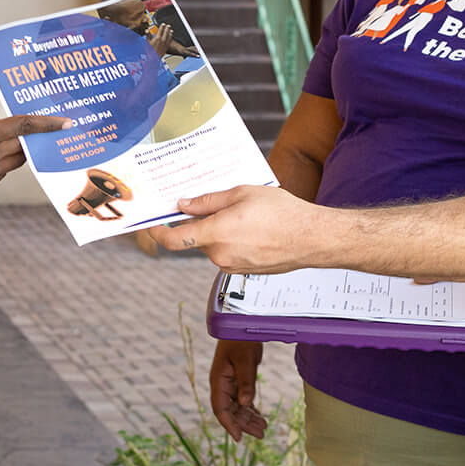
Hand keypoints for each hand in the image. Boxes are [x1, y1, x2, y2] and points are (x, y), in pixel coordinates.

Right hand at [0, 90, 71, 201]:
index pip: (20, 128)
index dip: (45, 124)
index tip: (65, 122)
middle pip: (22, 146)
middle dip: (36, 136)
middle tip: (46, 126)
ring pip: (15, 162)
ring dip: (21, 149)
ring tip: (24, 138)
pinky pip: (1, 172)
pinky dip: (5, 161)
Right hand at [145, 23, 179, 56]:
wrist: (154, 57)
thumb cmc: (150, 50)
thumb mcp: (147, 41)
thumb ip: (148, 35)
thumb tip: (147, 30)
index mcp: (158, 38)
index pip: (161, 30)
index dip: (162, 26)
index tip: (163, 24)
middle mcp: (162, 40)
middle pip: (166, 32)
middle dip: (167, 28)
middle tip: (168, 25)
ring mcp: (165, 43)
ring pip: (169, 36)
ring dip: (170, 32)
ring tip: (171, 30)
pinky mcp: (167, 46)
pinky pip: (170, 40)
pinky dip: (171, 37)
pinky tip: (171, 36)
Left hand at [147, 184, 330, 272]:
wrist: (312, 239)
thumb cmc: (283, 213)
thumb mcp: (242, 194)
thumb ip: (209, 201)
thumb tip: (184, 205)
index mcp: (216, 233)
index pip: (175, 239)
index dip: (158, 232)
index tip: (152, 224)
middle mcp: (220, 255)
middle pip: (197, 239)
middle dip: (202, 222)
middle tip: (219, 204)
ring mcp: (232, 267)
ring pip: (214, 246)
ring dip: (221, 231)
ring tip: (246, 216)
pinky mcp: (244, 271)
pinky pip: (229, 254)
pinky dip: (234, 241)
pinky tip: (254, 229)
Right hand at [209, 338, 267, 439]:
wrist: (242, 326)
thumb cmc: (241, 340)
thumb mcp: (245, 361)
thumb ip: (246, 382)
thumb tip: (246, 404)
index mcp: (218, 381)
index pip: (220, 409)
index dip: (229, 424)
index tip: (239, 438)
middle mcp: (222, 385)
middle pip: (231, 411)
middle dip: (244, 424)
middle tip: (262, 434)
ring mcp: (229, 384)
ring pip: (237, 407)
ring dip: (249, 418)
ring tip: (264, 428)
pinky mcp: (237, 381)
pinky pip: (242, 400)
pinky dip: (250, 409)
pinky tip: (259, 416)